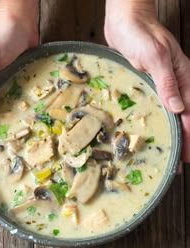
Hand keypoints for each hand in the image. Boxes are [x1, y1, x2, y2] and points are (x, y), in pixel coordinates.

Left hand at [105, 0, 189, 162]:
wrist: (125, 21)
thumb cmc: (140, 32)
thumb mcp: (155, 55)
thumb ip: (167, 81)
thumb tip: (178, 108)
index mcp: (183, 78)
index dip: (189, 137)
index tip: (186, 156)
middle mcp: (176, 85)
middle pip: (184, 118)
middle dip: (183, 141)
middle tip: (178, 164)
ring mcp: (163, 87)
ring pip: (173, 116)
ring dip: (172, 135)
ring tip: (169, 154)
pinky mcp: (151, 87)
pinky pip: (159, 109)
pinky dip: (160, 123)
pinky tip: (156, 133)